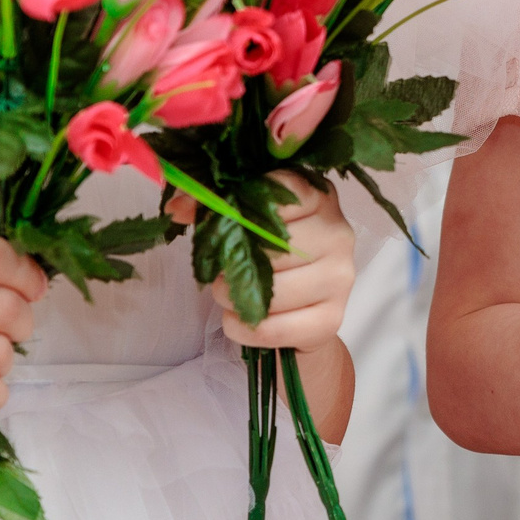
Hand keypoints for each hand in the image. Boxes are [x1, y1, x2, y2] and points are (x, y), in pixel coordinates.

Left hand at [169, 173, 355, 354]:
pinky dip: (243, 329)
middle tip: (221, 272)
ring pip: (272, 291)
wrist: (302, 310)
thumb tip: (179, 207)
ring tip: (231, 296)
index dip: (241, 207)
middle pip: (273, 244)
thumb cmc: (271, 257)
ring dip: (235, 298)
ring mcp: (339, 278)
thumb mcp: (244, 223)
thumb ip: (214, 206)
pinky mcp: (331, 319)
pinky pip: (272, 328)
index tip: (217, 220)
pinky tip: (240, 320)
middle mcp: (338, 234)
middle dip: (233, 263)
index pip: (284, 191)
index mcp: (320, 199)